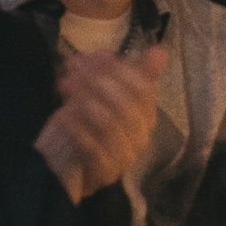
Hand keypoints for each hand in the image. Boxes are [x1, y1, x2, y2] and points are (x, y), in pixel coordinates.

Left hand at [36, 43, 163, 199]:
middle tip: (72, 71)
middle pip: (127, 106)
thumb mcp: (105, 92)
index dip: (114, 69)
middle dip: (97, 83)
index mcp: (145, 114)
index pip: (142, 88)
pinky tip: (63, 114)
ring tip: (65, 88)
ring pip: (112, 125)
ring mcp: (124, 157)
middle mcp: (140, 136)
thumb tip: (161, 52)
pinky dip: (78, 129)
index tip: (86, 59)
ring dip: (86, 102)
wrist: (64, 163)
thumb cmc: (88, 124)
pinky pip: (94, 149)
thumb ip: (131, 71)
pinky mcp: (105, 173)